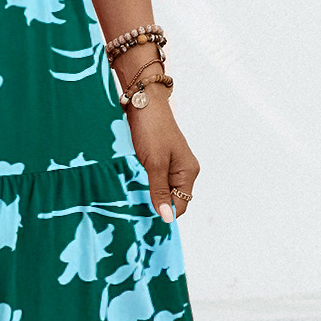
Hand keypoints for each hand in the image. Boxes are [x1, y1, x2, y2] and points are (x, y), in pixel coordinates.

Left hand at [124, 82, 199, 220]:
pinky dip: (144, 182)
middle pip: (171, 198)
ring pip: (161, 189)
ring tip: (132, 190)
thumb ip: (160, 192)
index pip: (181, 205)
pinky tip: (132, 181)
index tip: (144, 214)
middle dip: (155, 202)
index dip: (164, 212)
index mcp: (188, 172)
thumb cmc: (151, 130)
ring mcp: (172, 165)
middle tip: (135, 201)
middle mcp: (184, 170)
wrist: (143, 102)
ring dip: (148, 192)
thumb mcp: (155, 164)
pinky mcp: (160, 159)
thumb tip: (167, 219)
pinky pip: (155, 179)